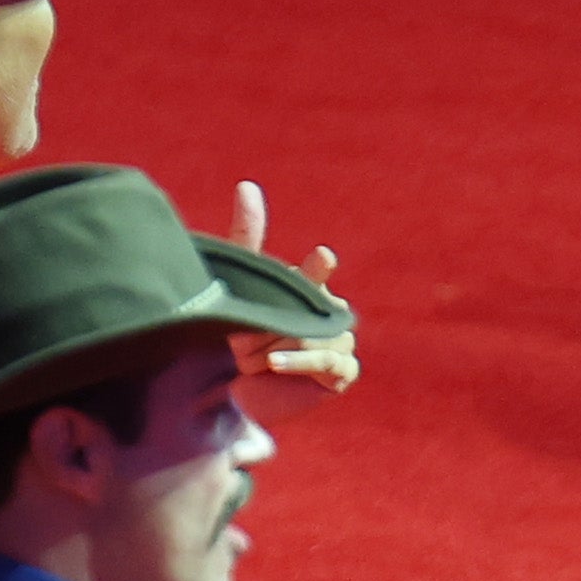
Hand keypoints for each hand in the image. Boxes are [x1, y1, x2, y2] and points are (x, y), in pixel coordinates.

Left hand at [230, 179, 358, 395]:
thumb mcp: (240, 287)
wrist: (238, 395)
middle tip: (243, 344)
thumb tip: (246, 185)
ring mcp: (339, 342)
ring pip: (317, 336)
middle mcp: (328, 312)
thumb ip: (247, 237)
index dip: (317, 267)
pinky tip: (275, 364)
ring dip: (277, 348)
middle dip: (273, 326)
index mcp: (308, 288)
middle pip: (310, 310)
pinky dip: (301, 361)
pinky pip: (328, 361)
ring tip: (250, 361)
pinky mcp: (342, 373)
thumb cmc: (240, 340)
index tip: (322, 256)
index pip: (315, 271)